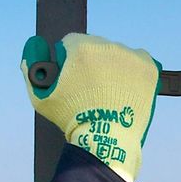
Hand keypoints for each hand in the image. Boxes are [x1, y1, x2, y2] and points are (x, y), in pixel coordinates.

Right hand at [21, 32, 159, 181]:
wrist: (105, 138)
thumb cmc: (71, 118)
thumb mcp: (41, 97)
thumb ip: (31, 71)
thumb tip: (32, 50)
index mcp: (81, 47)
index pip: (72, 43)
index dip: (70, 61)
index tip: (75, 79)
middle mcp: (108, 46)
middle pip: (96, 48)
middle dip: (93, 64)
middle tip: (92, 89)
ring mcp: (130, 56)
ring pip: (118, 56)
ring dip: (114, 68)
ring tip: (110, 94)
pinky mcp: (148, 67)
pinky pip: (139, 63)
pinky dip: (134, 73)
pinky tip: (126, 90)